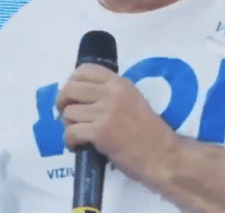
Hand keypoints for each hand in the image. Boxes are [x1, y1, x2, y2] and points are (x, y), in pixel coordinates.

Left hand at [56, 63, 177, 183]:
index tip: (74, 96)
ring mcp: (105, 112)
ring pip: (69, 112)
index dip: (72, 82)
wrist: (162, 155)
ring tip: (80, 133)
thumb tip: (82, 94)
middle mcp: (112, 93)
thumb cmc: (149, 131)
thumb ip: (111, 93)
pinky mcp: (100, 132)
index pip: (84, 69)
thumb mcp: (133, 100)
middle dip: (63, 102)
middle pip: (70, 88)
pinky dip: (71, 141)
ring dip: (69, 125)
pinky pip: (71, 132)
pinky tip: (79, 145)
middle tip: (69, 114)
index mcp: (120, 83)